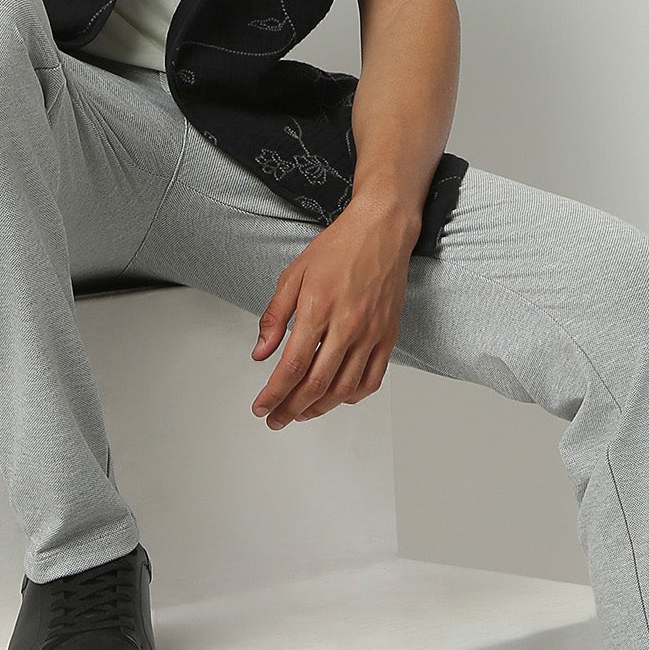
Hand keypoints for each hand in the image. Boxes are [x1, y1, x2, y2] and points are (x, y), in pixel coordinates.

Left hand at [249, 195, 418, 427]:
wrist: (381, 230)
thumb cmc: (338, 248)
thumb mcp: (293, 275)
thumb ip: (274, 316)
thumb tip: (260, 352)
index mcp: (318, 308)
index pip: (292, 366)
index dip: (274, 393)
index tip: (260, 407)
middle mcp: (347, 324)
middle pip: (316, 384)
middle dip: (290, 409)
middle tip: (275, 419)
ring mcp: (371, 333)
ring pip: (344, 388)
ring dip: (319, 408)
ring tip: (301, 413)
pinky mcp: (388, 335)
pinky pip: (372, 379)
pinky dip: (353, 396)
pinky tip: (336, 397)